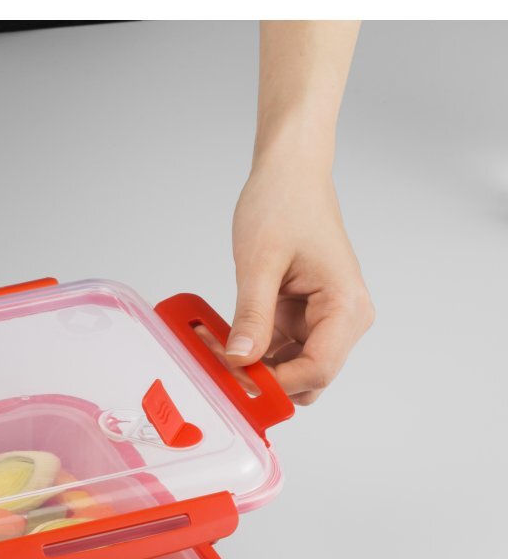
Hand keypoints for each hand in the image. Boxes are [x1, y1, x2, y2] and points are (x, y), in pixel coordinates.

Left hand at [229, 156, 373, 405]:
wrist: (290, 175)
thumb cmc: (285, 204)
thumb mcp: (260, 262)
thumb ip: (252, 315)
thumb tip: (240, 360)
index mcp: (346, 306)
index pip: (318, 370)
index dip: (277, 384)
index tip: (235, 382)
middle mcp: (344, 319)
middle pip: (308, 379)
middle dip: (264, 380)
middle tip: (218, 368)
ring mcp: (324, 321)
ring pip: (290, 370)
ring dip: (253, 368)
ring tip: (213, 348)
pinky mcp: (302, 318)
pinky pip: (277, 351)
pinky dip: (251, 351)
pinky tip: (222, 338)